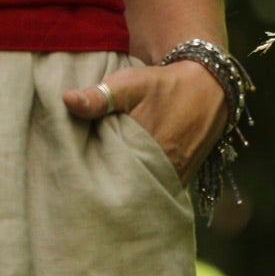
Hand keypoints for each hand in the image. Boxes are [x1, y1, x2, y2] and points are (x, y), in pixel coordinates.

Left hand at [63, 61, 227, 186]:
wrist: (208, 87)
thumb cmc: (164, 85)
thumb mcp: (129, 84)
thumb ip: (99, 96)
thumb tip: (66, 100)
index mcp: (146, 151)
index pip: (108, 175)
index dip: (89, 174)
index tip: (71, 171)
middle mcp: (163, 170)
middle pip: (124, 188)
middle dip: (105, 185)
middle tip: (82, 179)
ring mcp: (174, 177)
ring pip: (141, 190)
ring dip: (123, 186)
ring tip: (101, 180)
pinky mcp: (181, 178)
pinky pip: (155, 188)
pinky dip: (140, 185)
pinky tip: (124, 178)